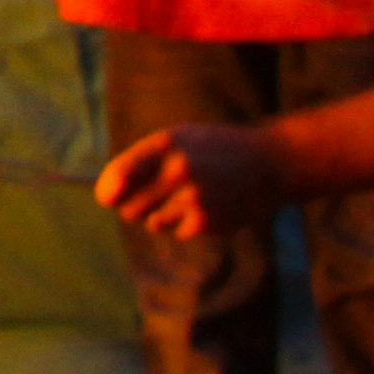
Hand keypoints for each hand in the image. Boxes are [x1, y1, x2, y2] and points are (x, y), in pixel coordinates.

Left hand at [94, 120, 281, 245]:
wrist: (267, 162)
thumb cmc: (212, 151)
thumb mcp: (178, 140)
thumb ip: (141, 162)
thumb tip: (105, 196)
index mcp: (166, 144)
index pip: (119, 175)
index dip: (107, 191)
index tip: (106, 197)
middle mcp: (177, 170)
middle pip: (129, 208)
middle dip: (134, 207)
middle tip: (154, 197)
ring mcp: (193, 197)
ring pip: (153, 223)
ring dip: (162, 216)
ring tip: (187, 197)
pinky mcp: (207, 221)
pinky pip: (177, 232)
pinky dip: (186, 225)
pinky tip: (207, 207)